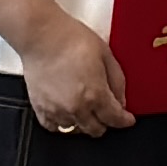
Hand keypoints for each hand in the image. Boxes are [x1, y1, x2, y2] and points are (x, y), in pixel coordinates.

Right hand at [19, 14, 132, 137]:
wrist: (41, 35)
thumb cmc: (70, 39)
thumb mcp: (106, 54)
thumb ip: (117, 80)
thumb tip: (121, 99)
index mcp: (95, 95)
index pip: (115, 119)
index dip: (124, 121)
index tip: (127, 119)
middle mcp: (76, 107)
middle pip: (96, 130)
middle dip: (106, 122)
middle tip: (107, 112)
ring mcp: (57, 110)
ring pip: (76, 129)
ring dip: (83, 122)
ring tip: (85, 108)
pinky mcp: (40, 107)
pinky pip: (53, 127)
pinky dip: (61, 123)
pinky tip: (66, 112)